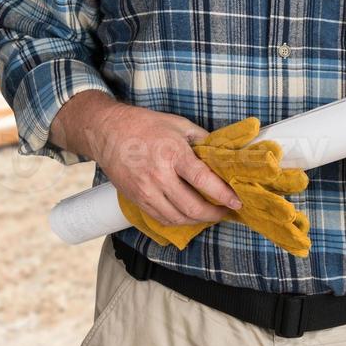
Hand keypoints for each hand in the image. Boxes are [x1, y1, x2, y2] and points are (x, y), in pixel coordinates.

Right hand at [89, 101, 243, 227]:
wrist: (108, 132)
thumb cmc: (145, 125)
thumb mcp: (180, 125)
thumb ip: (203, 140)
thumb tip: (223, 154)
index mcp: (173, 155)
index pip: (204, 181)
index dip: (224, 194)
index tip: (237, 202)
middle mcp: (158, 177)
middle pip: (192, 207)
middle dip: (214, 213)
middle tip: (226, 211)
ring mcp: (145, 191)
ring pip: (177, 218)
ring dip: (198, 221)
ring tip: (211, 215)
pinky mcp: (136, 199)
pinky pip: (161, 218)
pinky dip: (179, 220)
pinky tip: (189, 215)